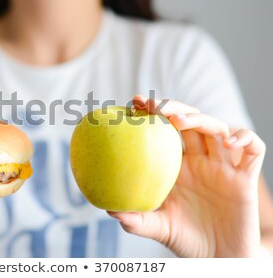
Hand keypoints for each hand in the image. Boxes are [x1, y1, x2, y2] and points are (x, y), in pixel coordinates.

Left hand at [108, 96, 265, 256]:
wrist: (217, 259)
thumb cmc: (185, 240)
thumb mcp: (158, 228)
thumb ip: (137, 220)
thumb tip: (110, 210)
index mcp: (177, 166)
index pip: (165, 131)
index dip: (153, 114)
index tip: (133, 103)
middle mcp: (200, 161)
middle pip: (190, 121)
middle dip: (173, 107)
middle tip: (152, 105)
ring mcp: (223, 166)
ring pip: (217, 128)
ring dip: (201, 119)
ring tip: (180, 120)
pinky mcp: (245, 177)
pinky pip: (253, 150)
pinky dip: (246, 138)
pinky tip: (230, 141)